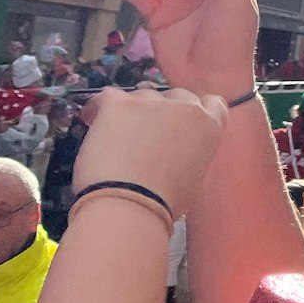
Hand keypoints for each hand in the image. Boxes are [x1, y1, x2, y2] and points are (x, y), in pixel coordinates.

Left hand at [71, 87, 228, 219]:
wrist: (131, 206)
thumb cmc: (165, 202)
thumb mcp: (193, 175)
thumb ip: (190, 151)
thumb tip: (175, 152)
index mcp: (208, 126)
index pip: (211, 104)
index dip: (194, 111)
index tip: (180, 125)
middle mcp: (185, 107)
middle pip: (175, 96)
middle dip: (163, 111)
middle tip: (146, 135)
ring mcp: (151, 102)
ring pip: (142, 96)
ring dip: (133, 112)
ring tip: (116, 137)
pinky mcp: (119, 104)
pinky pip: (107, 96)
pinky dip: (98, 108)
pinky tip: (92, 120)